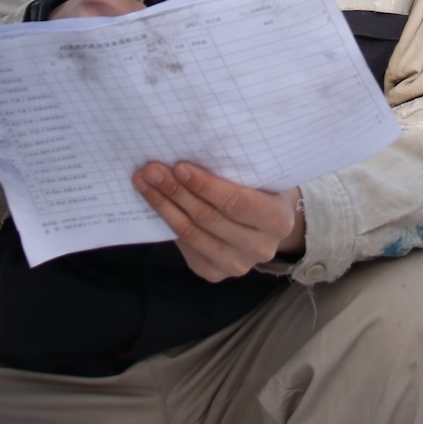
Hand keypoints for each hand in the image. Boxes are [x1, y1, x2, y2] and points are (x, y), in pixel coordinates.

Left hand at [132, 161, 303, 281]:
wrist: (268, 224)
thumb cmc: (262, 189)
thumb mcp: (262, 176)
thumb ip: (238, 170)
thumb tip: (188, 150)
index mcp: (277, 220)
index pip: (236, 202)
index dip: (205, 186)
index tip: (179, 167)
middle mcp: (260, 248)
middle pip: (208, 218)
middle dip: (175, 191)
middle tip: (151, 170)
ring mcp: (237, 265)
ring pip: (191, 234)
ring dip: (163, 206)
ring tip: (144, 183)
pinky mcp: (215, 273)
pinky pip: (186, 246)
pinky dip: (168, 222)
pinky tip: (156, 203)